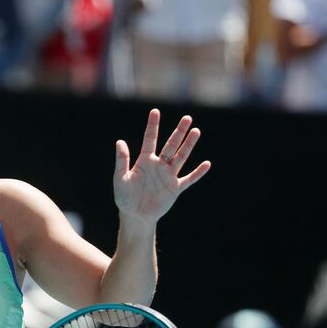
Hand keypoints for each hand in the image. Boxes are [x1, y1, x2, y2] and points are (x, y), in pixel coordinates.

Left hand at [113, 109, 210, 225]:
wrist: (135, 216)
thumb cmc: (124, 197)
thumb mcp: (120, 178)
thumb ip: (122, 161)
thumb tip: (120, 142)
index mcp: (145, 161)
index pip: (150, 139)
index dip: (153, 126)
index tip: (155, 111)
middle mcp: (159, 165)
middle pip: (171, 145)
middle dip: (179, 132)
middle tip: (187, 118)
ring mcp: (168, 176)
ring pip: (181, 157)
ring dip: (188, 145)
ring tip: (196, 131)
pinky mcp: (175, 188)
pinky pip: (188, 179)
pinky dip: (197, 173)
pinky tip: (206, 164)